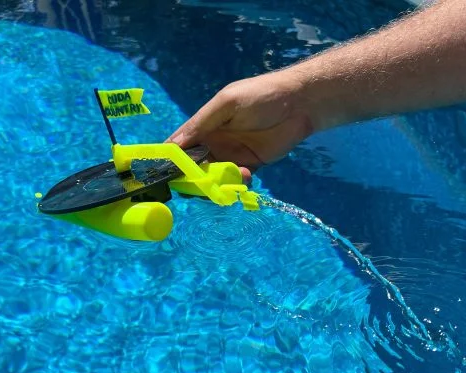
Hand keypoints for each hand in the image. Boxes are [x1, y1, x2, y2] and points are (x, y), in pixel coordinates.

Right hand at [166, 72, 313, 183]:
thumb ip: (201, 124)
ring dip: (217, 183)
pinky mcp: (251, 165)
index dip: (171, 161)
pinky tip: (246, 176)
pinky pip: (236, 181)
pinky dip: (237, 183)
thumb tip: (172, 146)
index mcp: (204, 125)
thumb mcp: (227, 104)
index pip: (180, 146)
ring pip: (214, 178)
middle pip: (194, 167)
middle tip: (202, 182)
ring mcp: (232, 155)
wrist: (301, 104)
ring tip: (230, 174)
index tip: (165, 176)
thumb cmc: (262, 95)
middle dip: (194, 178)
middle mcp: (214, 142)